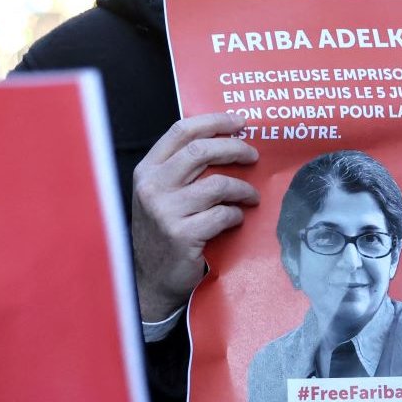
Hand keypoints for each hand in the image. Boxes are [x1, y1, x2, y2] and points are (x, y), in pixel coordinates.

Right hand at [132, 112, 260, 322]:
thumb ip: (182, 170)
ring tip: (251, 196)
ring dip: (243, 189)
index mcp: (147, 170)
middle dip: (235, 149)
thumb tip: (227, 142)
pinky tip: (236, 220)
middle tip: (253, 156)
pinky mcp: (182, 235)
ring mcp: (166, 211)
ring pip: (218, 185)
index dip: (214, 122)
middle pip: (201, 151)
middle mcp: (153, 186)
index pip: (181, 131)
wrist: (150, 279)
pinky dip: (236, 215)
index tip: (240, 122)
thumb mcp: (160, 195)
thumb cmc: (162, 232)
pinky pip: (222, 215)